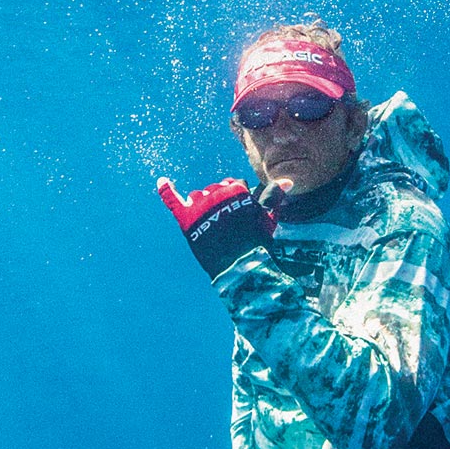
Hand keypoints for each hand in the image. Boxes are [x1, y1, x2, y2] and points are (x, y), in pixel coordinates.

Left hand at [157, 176, 286, 278]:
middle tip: (228, 224)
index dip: (236, 200)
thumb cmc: (256, 242)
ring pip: (198, 197)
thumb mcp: (267, 218)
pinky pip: (173, 199)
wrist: (239, 267)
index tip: (239, 215)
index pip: (232, 185)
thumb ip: (274, 196)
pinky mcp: (186, 219)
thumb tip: (287, 181)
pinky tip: (162, 181)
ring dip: (203, 204)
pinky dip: (166, 190)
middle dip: (221, 203)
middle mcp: (216, 194)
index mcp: (235, 190)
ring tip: (212, 223)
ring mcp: (200, 206)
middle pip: (214, 190)